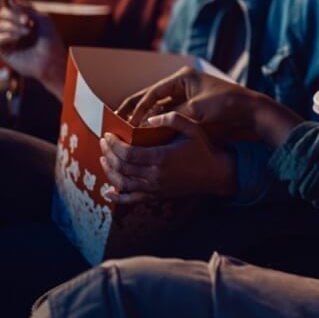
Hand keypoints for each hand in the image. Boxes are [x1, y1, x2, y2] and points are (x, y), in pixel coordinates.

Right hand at [0, 0, 66, 95]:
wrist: (51, 60)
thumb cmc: (50, 40)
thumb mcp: (41, 19)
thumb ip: (24, 8)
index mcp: (24, 18)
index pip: (11, 6)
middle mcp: (15, 27)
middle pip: (3, 13)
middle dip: (14, 15)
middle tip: (28, 21)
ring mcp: (9, 38)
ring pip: (0, 24)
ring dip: (14, 26)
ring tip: (28, 33)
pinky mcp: (4, 50)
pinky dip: (9, 36)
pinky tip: (19, 39)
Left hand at [98, 112, 236, 203]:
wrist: (215, 173)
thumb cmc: (203, 149)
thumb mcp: (192, 128)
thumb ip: (172, 119)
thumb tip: (150, 118)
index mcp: (161, 157)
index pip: (127, 153)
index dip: (113, 144)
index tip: (108, 135)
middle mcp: (155, 175)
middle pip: (122, 166)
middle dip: (108, 153)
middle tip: (103, 142)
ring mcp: (155, 187)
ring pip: (122, 182)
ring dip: (109, 171)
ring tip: (103, 158)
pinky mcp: (156, 195)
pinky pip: (132, 199)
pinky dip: (117, 197)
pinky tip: (107, 191)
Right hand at [115, 66, 252, 132]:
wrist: (250, 111)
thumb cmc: (226, 105)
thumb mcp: (197, 110)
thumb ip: (171, 116)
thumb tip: (146, 124)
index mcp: (183, 78)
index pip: (153, 92)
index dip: (138, 107)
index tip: (126, 121)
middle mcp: (183, 85)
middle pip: (152, 97)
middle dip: (135, 109)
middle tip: (116, 122)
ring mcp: (187, 96)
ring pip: (159, 107)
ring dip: (145, 117)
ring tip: (128, 130)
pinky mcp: (191, 108)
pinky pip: (169, 115)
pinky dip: (158, 123)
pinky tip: (147, 133)